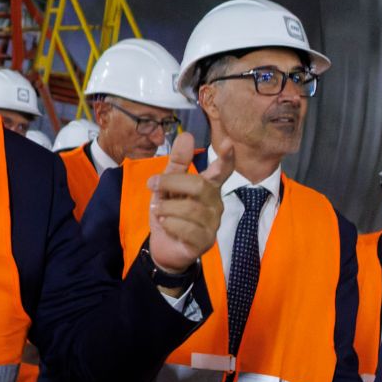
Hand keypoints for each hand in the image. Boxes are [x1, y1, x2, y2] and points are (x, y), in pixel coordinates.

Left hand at [147, 132, 232, 273]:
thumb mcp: (167, 186)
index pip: (223, 170)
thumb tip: (187, 135)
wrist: (164, 246)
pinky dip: (169, 224)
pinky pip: (187, 229)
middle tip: (152, 185)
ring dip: (166, 208)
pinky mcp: (205, 241)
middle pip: (199, 185)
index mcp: (209, 186)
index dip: (226, 158)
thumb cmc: (169, 212)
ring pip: (190, 209)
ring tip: (158, 211)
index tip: (228, 142)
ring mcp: (213, 223)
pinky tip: (165, 225)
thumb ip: (177, 163)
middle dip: (171, 183)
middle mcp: (216, 203)